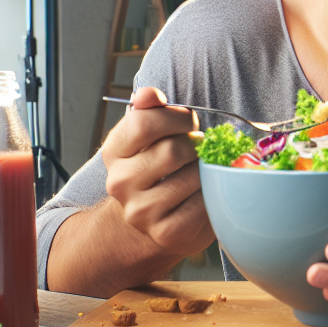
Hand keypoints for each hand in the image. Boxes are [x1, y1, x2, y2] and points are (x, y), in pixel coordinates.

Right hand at [101, 86, 212, 254]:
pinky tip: (206, 191)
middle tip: (199, 149)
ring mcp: (141, 211)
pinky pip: (203, 204)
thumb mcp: (150, 134)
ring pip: (192, 177)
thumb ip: (151, 109)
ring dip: (207, 170)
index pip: (143, 123)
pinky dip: (213, 193)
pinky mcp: (166, 232)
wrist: (155, 218)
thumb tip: (149, 94)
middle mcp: (120, 182)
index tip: (188, 122)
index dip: (177, 117)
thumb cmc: (160, 167)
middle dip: (196, 145)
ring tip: (202, 170)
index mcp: (114, 151)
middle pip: (172, 150)